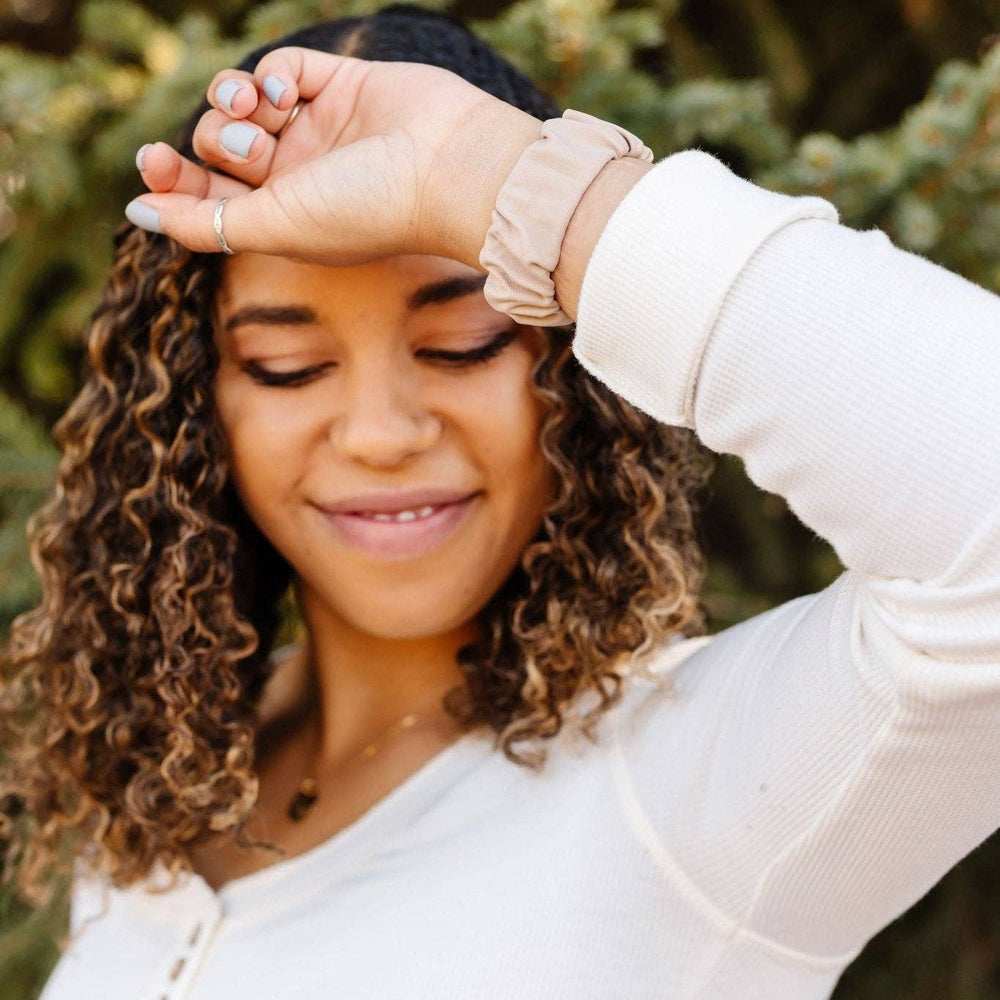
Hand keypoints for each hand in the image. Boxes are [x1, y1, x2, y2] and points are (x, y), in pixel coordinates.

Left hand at [128, 47, 542, 267]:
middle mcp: (295, 176)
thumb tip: (135, 214)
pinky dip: (272, 76)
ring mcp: (315, 130)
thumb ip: (203, 224)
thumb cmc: (367, 209)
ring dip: (232, 101)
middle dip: (216, 140)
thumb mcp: (276, 227)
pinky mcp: (336, 86)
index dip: (173, 178)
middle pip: (216, 145)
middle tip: (249, 147)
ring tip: (259, 111)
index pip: (207, 196)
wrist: (446, 167)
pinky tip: (289, 93)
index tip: (153, 163)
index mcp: (281, 218)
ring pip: (239, 103)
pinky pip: (279, 69)